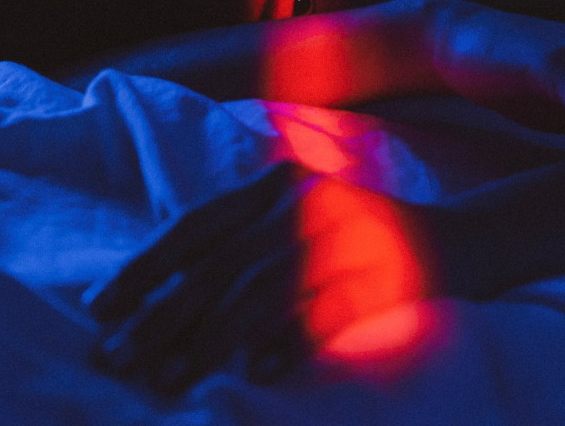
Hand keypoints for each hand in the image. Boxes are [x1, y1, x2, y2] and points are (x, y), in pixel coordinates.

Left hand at [84, 163, 439, 393]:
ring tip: (168, 380)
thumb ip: (242, 244)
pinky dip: (285, 342)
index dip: (145, 267)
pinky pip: (323, 309)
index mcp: (276, 184)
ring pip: (260, 288)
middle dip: (161, 314)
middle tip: (119, 359)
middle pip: (217, 262)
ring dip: (209, 339)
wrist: (464, 237)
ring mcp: (344, 232)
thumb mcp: (299, 223)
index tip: (100, 309)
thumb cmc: (363, 239)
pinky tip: (253, 375)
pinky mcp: (381, 270)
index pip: (195, 225)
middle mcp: (302, 199)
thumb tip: (165, 296)